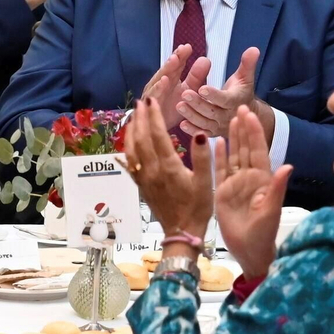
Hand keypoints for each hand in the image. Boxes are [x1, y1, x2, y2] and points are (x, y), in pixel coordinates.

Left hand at [124, 97, 211, 240]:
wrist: (182, 232)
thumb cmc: (198, 208)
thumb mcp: (206, 182)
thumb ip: (202, 157)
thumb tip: (200, 133)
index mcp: (168, 167)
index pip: (158, 135)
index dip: (154, 116)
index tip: (152, 101)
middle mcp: (152, 170)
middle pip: (141, 138)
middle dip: (141, 118)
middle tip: (142, 102)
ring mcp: (143, 178)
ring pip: (131, 149)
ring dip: (131, 130)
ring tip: (134, 116)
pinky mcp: (140, 185)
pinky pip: (129, 162)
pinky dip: (127, 147)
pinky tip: (128, 141)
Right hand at [143, 45, 209, 131]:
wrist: (158, 127)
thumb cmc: (172, 108)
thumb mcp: (187, 91)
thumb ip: (196, 77)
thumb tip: (206, 59)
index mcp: (170, 78)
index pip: (176, 65)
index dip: (182, 56)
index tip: (188, 47)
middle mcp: (160, 83)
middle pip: (168, 69)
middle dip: (175, 59)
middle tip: (182, 50)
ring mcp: (154, 93)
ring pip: (160, 79)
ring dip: (166, 69)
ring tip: (174, 60)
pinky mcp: (150, 105)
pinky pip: (154, 96)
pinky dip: (158, 88)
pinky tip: (164, 82)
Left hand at [177, 47, 273, 144]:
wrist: (244, 114)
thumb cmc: (241, 92)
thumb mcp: (245, 77)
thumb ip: (247, 64)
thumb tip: (254, 49)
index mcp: (235, 101)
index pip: (224, 98)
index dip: (213, 94)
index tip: (202, 88)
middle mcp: (227, 116)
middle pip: (211, 111)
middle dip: (198, 103)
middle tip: (185, 93)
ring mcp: (219, 126)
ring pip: (204, 123)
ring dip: (191, 115)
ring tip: (179, 105)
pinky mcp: (213, 133)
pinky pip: (202, 133)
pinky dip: (192, 130)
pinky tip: (181, 124)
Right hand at [213, 106, 291, 278]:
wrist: (249, 252)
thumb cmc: (263, 233)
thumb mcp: (271, 210)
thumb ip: (277, 187)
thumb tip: (288, 166)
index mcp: (263, 179)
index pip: (258, 150)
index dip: (254, 132)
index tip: (250, 115)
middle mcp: (249, 178)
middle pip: (246, 148)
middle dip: (243, 128)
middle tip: (239, 108)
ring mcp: (235, 184)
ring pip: (233, 156)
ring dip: (232, 138)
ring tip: (229, 120)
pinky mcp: (222, 192)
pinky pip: (220, 170)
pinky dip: (219, 156)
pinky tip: (216, 142)